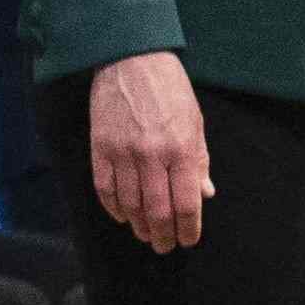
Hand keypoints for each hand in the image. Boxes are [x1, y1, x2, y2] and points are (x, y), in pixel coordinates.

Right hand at [86, 51, 208, 255]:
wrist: (130, 58)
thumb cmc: (169, 88)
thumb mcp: (195, 121)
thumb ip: (199, 160)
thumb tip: (204, 194)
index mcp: (181, 149)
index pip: (186, 204)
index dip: (188, 229)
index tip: (188, 240)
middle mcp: (152, 155)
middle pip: (157, 212)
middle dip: (163, 235)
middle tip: (164, 246)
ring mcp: (123, 153)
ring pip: (130, 205)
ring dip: (139, 225)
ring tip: (145, 233)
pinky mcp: (100, 148)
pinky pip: (105, 189)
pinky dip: (113, 208)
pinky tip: (122, 215)